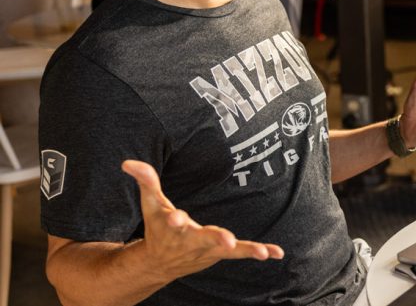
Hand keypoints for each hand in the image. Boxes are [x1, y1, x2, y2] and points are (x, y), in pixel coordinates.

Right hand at [121, 160, 283, 280]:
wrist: (160, 262)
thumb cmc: (157, 227)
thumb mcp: (151, 204)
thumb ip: (146, 181)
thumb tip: (127, 163)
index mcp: (173, 227)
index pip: (172, 221)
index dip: (174, 218)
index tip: (175, 217)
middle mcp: (191, 241)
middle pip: (204, 239)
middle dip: (215, 239)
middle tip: (227, 240)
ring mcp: (209, 249)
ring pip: (227, 251)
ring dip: (246, 250)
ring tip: (263, 253)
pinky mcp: (221, 253)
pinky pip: (242, 252)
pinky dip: (258, 252)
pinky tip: (277, 253)